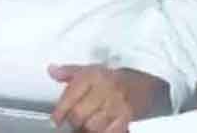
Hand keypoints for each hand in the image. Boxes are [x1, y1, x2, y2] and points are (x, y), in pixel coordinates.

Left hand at [49, 64, 165, 132]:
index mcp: (94, 75)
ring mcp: (117, 105)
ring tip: (87, 124)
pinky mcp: (127, 118)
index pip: (70, 95)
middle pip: (79, 115)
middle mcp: (105, 89)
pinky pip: (108, 132)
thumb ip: (69, 72)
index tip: (55, 120)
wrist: (145, 84)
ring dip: (87, 128)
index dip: (60, 111)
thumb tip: (51, 70)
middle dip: (73, 121)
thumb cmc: (114, 77)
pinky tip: (100, 128)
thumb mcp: (92, 69)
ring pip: (92, 126)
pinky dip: (102, 131)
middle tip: (74, 121)